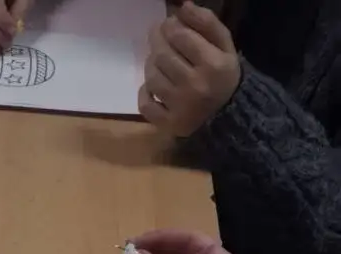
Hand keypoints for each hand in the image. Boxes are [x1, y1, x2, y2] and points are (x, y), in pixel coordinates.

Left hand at [140, 2, 240, 136]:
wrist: (227, 116)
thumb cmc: (222, 75)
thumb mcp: (224, 45)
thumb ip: (206, 22)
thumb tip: (182, 6)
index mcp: (212, 64)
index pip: (179, 36)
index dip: (169, 25)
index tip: (169, 23)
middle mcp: (195, 86)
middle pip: (162, 55)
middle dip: (157, 41)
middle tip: (158, 36)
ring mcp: (179, 107)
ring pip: (151, 77)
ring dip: (150, 65)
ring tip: (158, 60)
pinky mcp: (168, 124)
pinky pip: (144, 104)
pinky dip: (144, 93)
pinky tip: (152, 86)